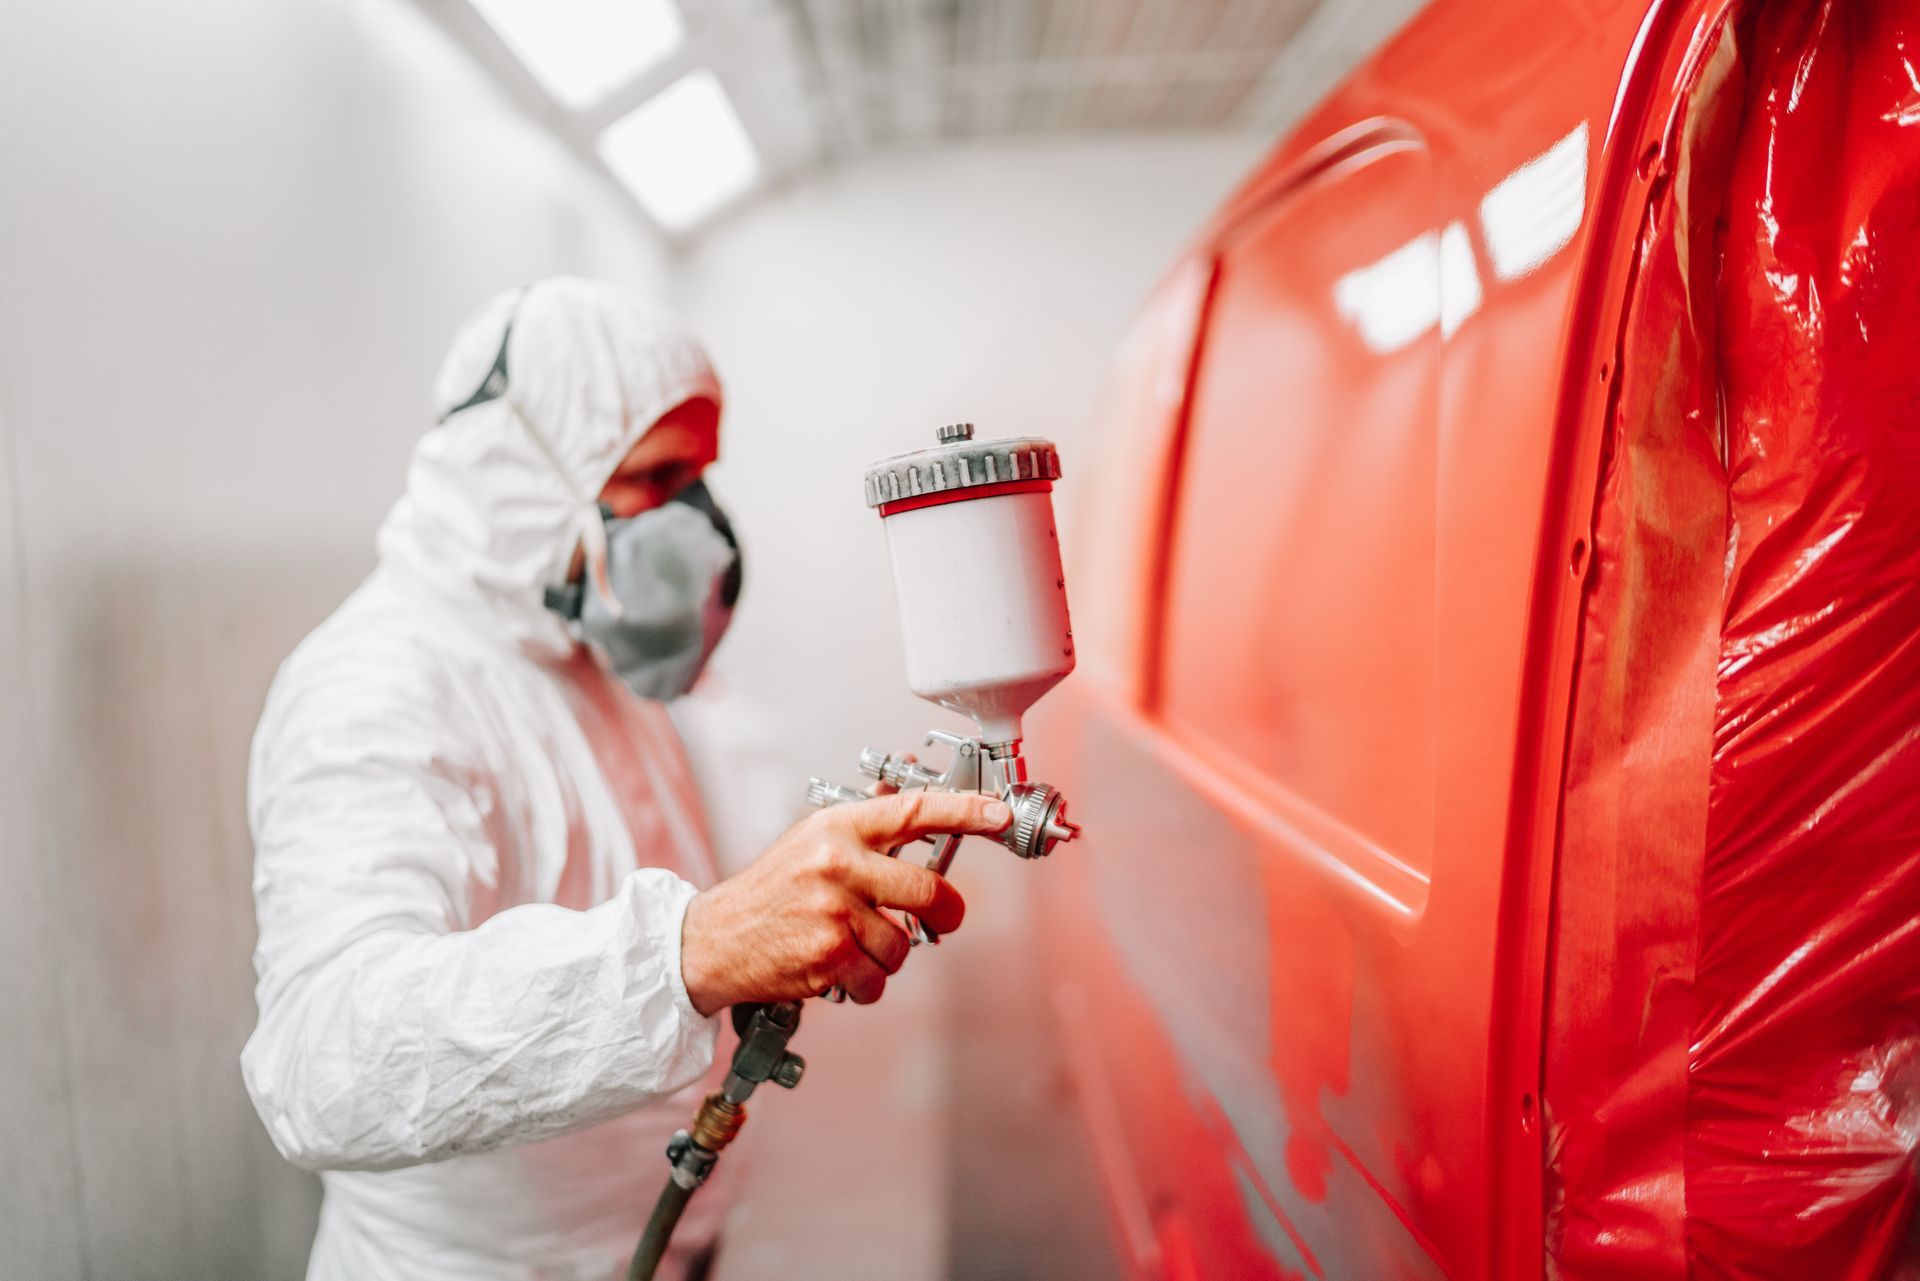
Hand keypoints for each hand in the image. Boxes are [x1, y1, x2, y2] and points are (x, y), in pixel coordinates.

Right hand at [679, 790, 1010, 1013]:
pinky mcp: (829, 955)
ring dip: (887, 955)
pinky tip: (837, 969)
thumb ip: (864, 831)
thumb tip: (909, 807)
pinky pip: (878, 978)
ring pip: (904, 944)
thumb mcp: (811, 842)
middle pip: (928, 889)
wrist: (713, 940)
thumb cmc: (769, 891)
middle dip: (945, 912)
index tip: (1000, 814)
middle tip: (942, 918)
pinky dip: (865, 983)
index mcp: (838, 828)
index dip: (966, 811)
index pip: (915, 810)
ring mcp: (834, 910)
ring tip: (852, 945)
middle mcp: (837, 863)